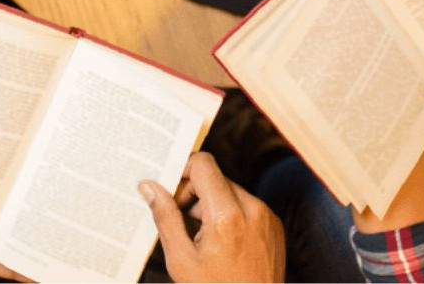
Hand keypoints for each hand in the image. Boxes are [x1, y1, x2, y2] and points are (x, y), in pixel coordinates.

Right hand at [139, 152, 284, 281]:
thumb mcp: (181, 259)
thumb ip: (165, 217)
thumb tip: (149, 187)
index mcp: (227, 215)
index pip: (203, 164)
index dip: (182, 173)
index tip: (172, 193)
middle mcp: (252, 210)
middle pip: (215, 178)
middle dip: (194, 195)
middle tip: (182, 222)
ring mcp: (267, 217)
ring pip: (230, 191)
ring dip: (211, 206)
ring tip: (201, 238)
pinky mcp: (274, 225)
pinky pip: (246, 206)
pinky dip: (230, 215)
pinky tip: (220, 242)